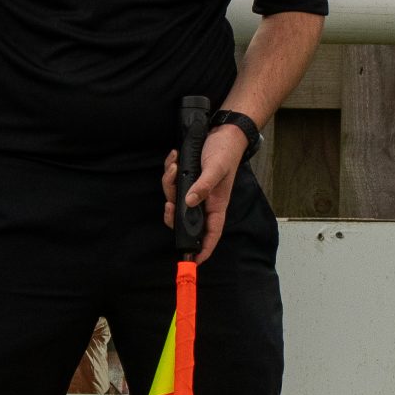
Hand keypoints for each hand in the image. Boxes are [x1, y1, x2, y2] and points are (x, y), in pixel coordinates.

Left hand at [161, 126, 247, 264]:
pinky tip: (173, 157)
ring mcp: (194, 191)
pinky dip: (169, 171)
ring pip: (174, 200)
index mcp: (216, 205)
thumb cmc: (225, 153)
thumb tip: (189, 202)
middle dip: (173, 215)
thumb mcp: (216, 169)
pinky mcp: (186, 180)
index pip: (211, 233)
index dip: (203, 248)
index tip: (193, 261)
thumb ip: (203, 186)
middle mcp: (204, 201)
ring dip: (169, 184)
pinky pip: (171, 183)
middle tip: (168, 205)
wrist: (223, 133)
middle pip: (184, 220)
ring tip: (173, 166)